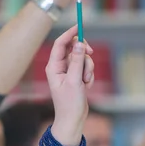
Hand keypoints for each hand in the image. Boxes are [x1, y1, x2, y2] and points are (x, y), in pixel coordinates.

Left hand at [46, 25, 94, 145]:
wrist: (73, 119)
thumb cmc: (69, 103)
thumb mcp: (74, 80)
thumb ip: (77, 61)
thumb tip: (79, 43)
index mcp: (53, 66)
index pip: (60, 43)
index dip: (70, 33)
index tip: (80, 26)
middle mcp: (60, 67)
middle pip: (73, 48)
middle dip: (83, 54)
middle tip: (90, 54)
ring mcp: (68, 71)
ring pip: (82, 58)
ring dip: (88, 68)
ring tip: (85, 82)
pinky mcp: (76, 76)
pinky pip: (86, 68)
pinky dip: (89, 75)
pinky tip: (86, 86)